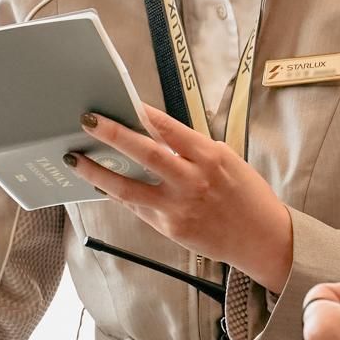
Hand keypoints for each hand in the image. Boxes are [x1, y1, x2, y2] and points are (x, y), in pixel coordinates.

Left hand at [67, 103, 294, 289]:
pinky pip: (137, 208)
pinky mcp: (170, 228)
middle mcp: (192, 181)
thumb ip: (192, 149)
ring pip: (128, 188)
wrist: (262, 239)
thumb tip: (154, 133)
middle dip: (113, 135)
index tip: (121, 100)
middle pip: (145, 154)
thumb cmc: (246, 195)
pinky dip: (116, 194)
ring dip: (98, 172)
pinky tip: (99, 183)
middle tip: (87, 120)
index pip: (170, 129)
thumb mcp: (227, 160)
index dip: (142, 113)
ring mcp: (178, 207)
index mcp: (210, 157)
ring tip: (76, 158)